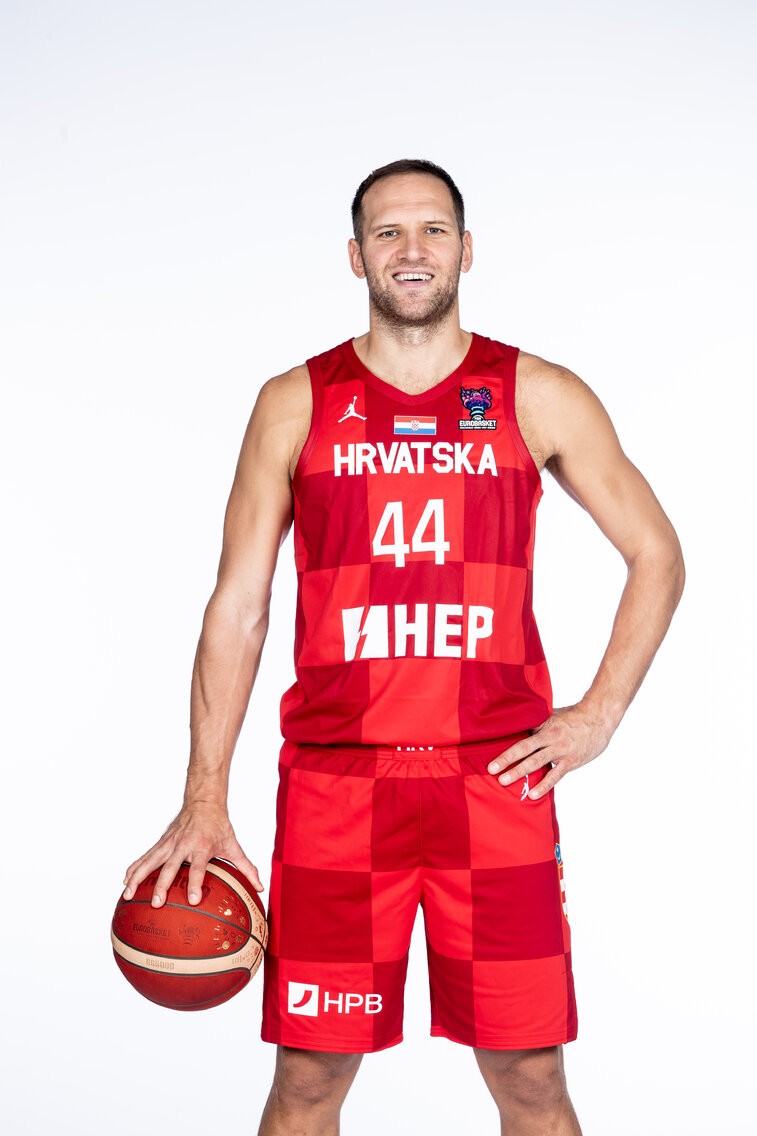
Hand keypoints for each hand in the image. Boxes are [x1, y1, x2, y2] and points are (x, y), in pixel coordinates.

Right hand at [122, 801, 262, 907]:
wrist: (203, 801)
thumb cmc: (218, 825)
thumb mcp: (233, 845)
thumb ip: (246, 868)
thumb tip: (260, 887)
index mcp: (201, 847)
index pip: (198, 868)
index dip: (195, 884)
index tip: (193, 900)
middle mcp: (183, 845)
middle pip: (169, 867)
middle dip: (162, 885)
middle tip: (157, 903)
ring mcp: (169, 843)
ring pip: (150, 861)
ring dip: (138, 878)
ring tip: (128, 894)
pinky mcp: (161, 842)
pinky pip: (145, 856)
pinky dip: (134, 868)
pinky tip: (125, 881)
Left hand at [487, 704, 614, 799]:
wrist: (598, 718)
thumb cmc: (573, 717)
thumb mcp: (552, 715)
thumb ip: (537, 723)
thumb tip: (518, 728)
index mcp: (543, 724)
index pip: (520, 733)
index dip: (505, 742)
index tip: (487, 748)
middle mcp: (549, 736)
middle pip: (524, 748)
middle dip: (506, 759)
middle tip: (491, 769)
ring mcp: (560, 750)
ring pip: (536, 762)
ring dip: (519, 772)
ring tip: (504, 781)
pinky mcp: (570, 761)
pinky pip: (555, 775)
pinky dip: (544, 785)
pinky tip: (533, 794)